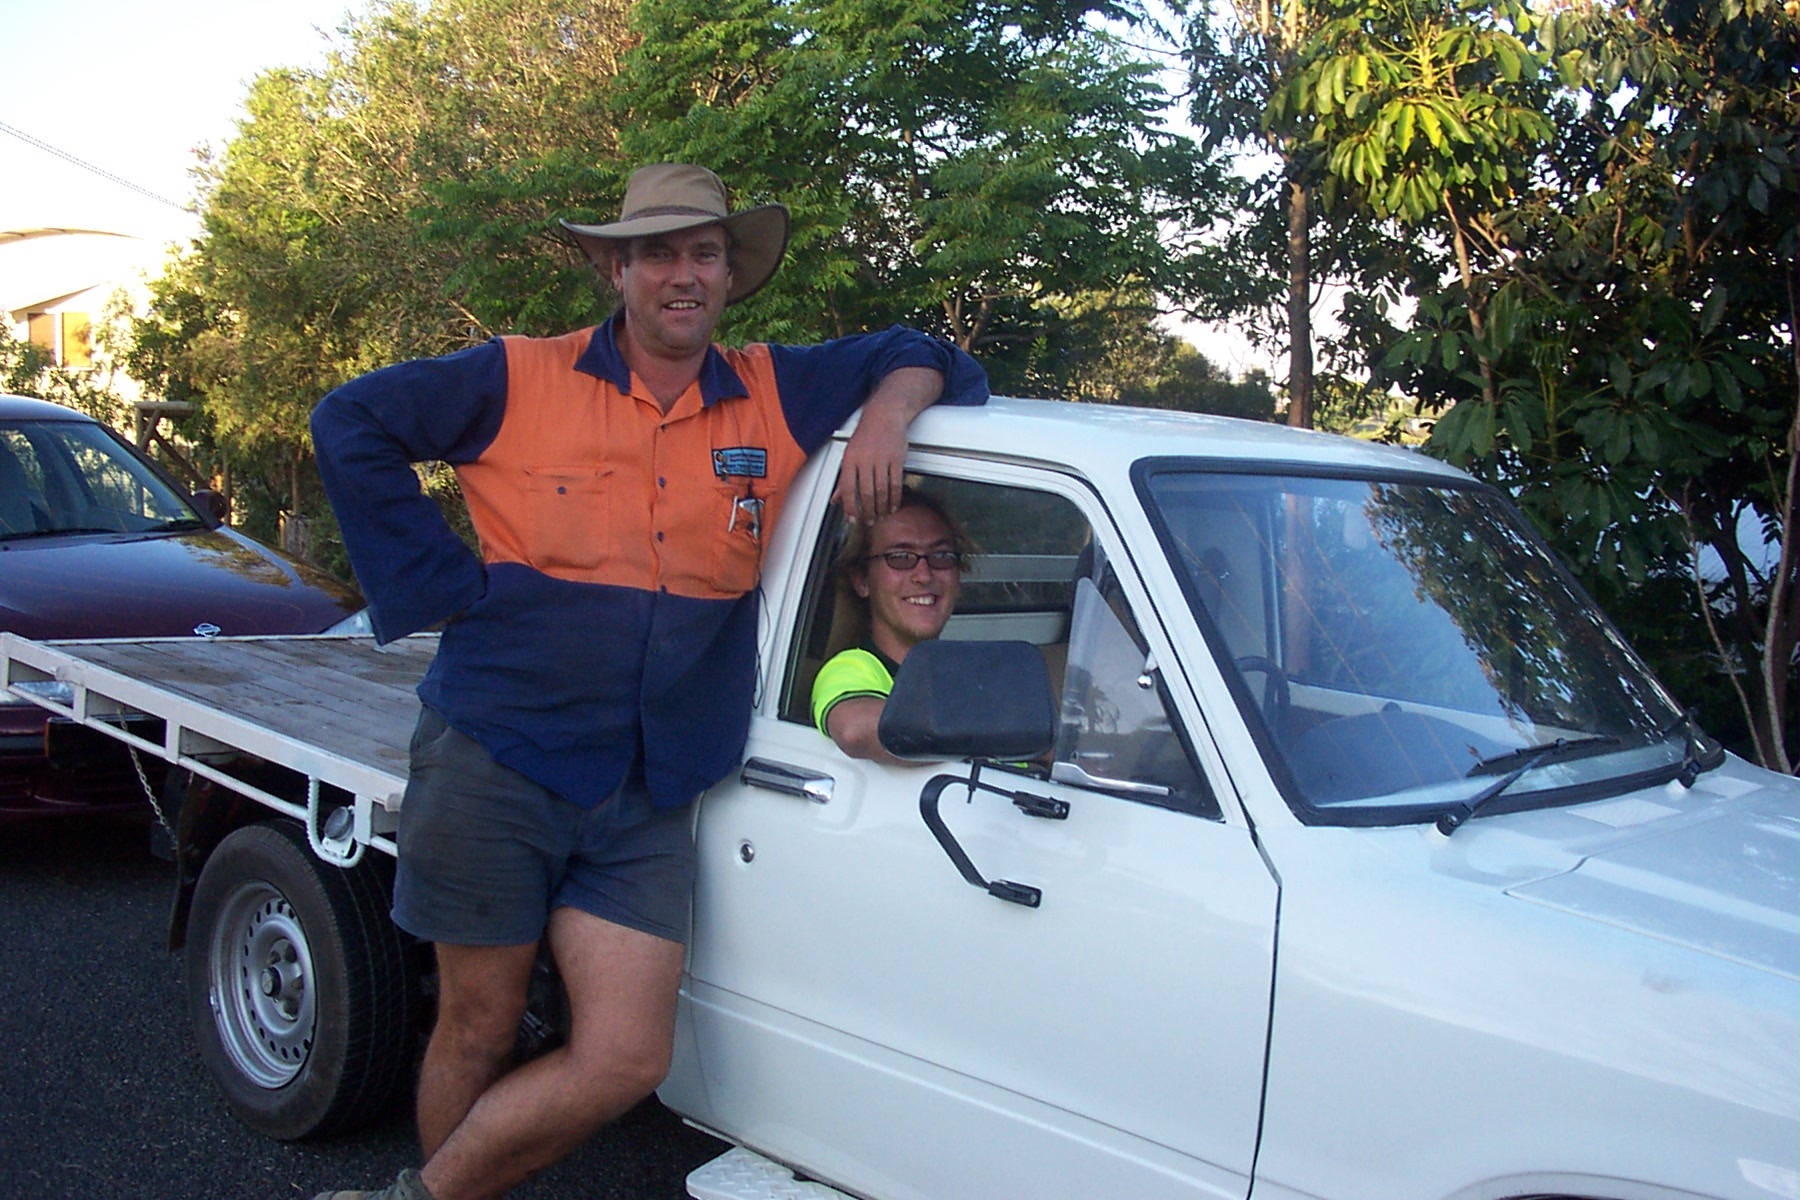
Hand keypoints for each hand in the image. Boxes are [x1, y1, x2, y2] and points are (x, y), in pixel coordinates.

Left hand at [831, 367, 941, 521]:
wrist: (884, 416)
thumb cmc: (865, 436)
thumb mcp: (849, 455)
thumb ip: (844, 479)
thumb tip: (835, 499)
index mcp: (850, 460)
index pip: (848, 489)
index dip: (850, 507)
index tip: (852, 519)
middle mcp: (865, 460)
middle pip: (866, 493)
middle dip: (868, 511)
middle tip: (869, 521)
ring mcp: (882, 460)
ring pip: (882, 491)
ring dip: (882, 507)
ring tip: (881, 516)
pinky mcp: (896, 459)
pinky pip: (895, 484)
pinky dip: (895, 498)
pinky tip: (893, 506)